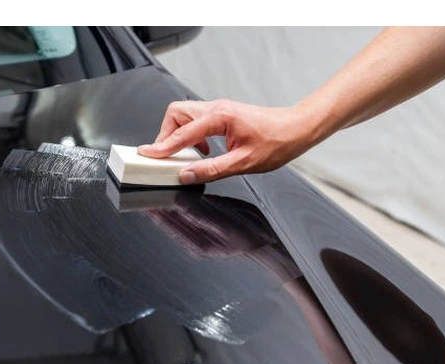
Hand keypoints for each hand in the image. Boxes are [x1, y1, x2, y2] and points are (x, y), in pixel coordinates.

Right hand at [137, 99, 320, 184]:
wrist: (297, 129)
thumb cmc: (278, 142)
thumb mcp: (243, 163)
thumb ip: (211, 170)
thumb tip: (187, 174)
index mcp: (219, 118)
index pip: (181, 133)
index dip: (162, 147)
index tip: (147, 155)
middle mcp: (216, 109)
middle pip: (175, 114)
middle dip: (165, 135)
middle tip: (165, 156)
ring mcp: (219, 110)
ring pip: (184, 115)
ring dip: (178, 135)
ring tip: (184, 156)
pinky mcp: (222, 115)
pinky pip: (196, 121)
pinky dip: (191, 135)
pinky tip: (203, 152)